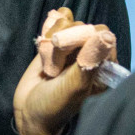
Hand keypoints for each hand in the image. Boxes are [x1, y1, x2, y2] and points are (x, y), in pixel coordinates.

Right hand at [14, 7, 118, 134]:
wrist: (29, 111)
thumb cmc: (55, 105)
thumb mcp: (74, 87)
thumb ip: (89, 61)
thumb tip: (105, 34)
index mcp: (105, 66)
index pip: (102, 34)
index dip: (83, 38)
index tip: (67, 54)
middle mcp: (91, 54)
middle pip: (82, 27)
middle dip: (64, 42)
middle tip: (54, 70)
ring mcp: (73, 48)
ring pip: (66, 24)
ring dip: (51, 42)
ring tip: (47, 66)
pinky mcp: (57, 43)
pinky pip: (56, 22)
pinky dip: (47, 30)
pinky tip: (43, 45)